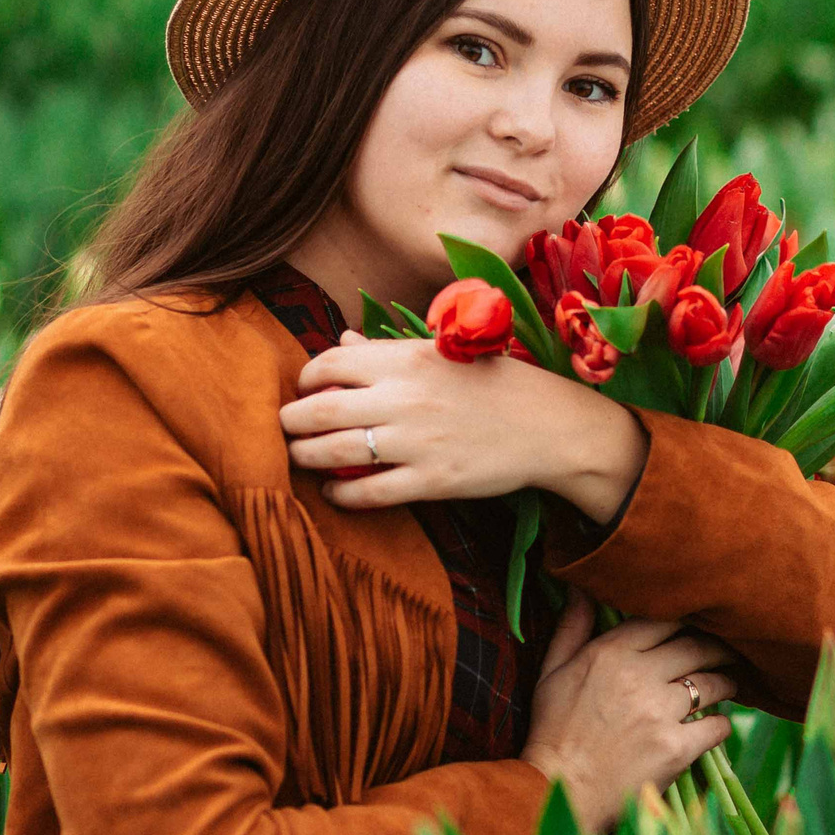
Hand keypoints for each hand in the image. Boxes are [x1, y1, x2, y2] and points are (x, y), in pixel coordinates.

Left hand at [280, 331, 646, 519]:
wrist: (549, 425)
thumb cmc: (492, 383)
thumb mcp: (441, 353)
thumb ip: (385, 350)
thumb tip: (340, 341)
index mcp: (405, 358)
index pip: (330, 363)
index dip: (306, 378)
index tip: (304, 390)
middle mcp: (404, 397)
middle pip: (320, 409)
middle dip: (292, 421)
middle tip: (286, 427)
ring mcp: (416, 442)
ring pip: (335, 452)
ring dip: (306, 456)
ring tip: (300, 458)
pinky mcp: (432, 481)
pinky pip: (369, 491)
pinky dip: (341, 494)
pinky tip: (335, 491)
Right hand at [519, 589, 739, 834]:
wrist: (559, 789)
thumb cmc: (552, 730)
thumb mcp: (551, 672)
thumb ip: (572, 628)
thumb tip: (581, 588)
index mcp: (610, 653)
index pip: (662, 620)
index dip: (684, 619)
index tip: (695, 625)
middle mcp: (639, 676)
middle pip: (696, 647)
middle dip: (716, 647)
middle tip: (726, 651)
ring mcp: (660, 713)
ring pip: (712, 684)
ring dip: (727, 682)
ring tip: (730, 683)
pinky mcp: (676, 748)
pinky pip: (717, 726)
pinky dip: (722, 724)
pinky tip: (718, 724)